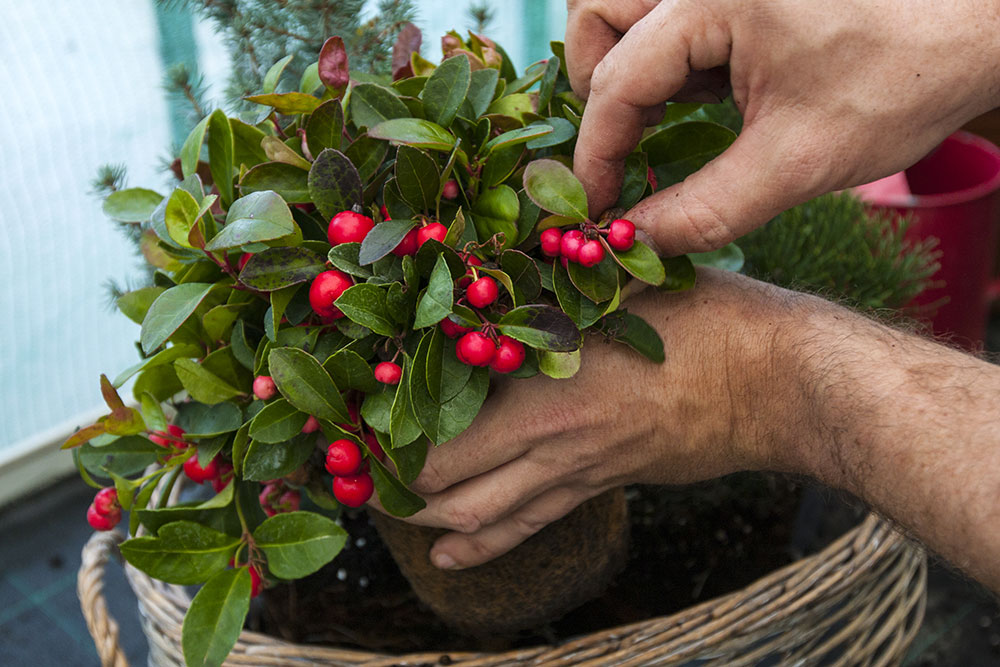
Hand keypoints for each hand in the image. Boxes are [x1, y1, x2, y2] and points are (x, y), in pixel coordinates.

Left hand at [395, 270, 798, 568]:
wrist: (778, 383)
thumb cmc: (707, 320)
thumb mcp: (622, 285)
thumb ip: (555, 273)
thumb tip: (503, 231)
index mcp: (544, 398)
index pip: (437, 443)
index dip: (384, 444)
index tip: (349, 429)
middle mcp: (550, 448)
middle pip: (444, 492)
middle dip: (391, 488)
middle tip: (355, 468)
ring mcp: (577, 475)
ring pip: (482, 520)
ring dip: (427, 519)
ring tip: (389, 509)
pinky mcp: (602, 484)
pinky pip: (532, 526)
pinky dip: (484, 545)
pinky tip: (450, 558)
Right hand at [568, 0, 999, 254]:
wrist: (978, 24)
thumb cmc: (902, 78)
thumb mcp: (796, 162)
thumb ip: (702, 209)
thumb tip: (634, 243)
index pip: (616, 81)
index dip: (596, 154)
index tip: (595, 209)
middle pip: (597, 17)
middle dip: (598, 88)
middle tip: (628, 147)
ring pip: (624, 8)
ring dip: (627, 68)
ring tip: (669, 121)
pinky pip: (668, 14)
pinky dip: (669, 57)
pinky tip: (707, 96)